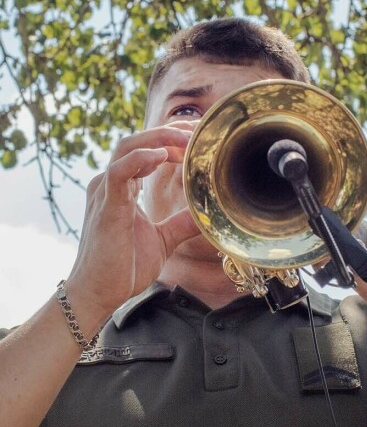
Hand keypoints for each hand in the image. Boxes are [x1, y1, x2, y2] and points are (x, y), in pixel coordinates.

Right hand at [66, 122, 200, 315]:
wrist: (99, 293)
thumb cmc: (124, 266)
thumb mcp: (164, 239)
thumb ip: (182, 222)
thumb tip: (206, 213)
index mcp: (122, 187)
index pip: (145, 150)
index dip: (171, 140)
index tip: (198, 140)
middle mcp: (110, 184)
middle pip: (137, 140)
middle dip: (168, 132)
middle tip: (197, 133)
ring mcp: (106, 193)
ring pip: (127, 147)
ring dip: (159, 139)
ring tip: (186, 140)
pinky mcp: (106, 207)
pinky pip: (119, 172)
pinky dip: (140, 159)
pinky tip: (162, 156)